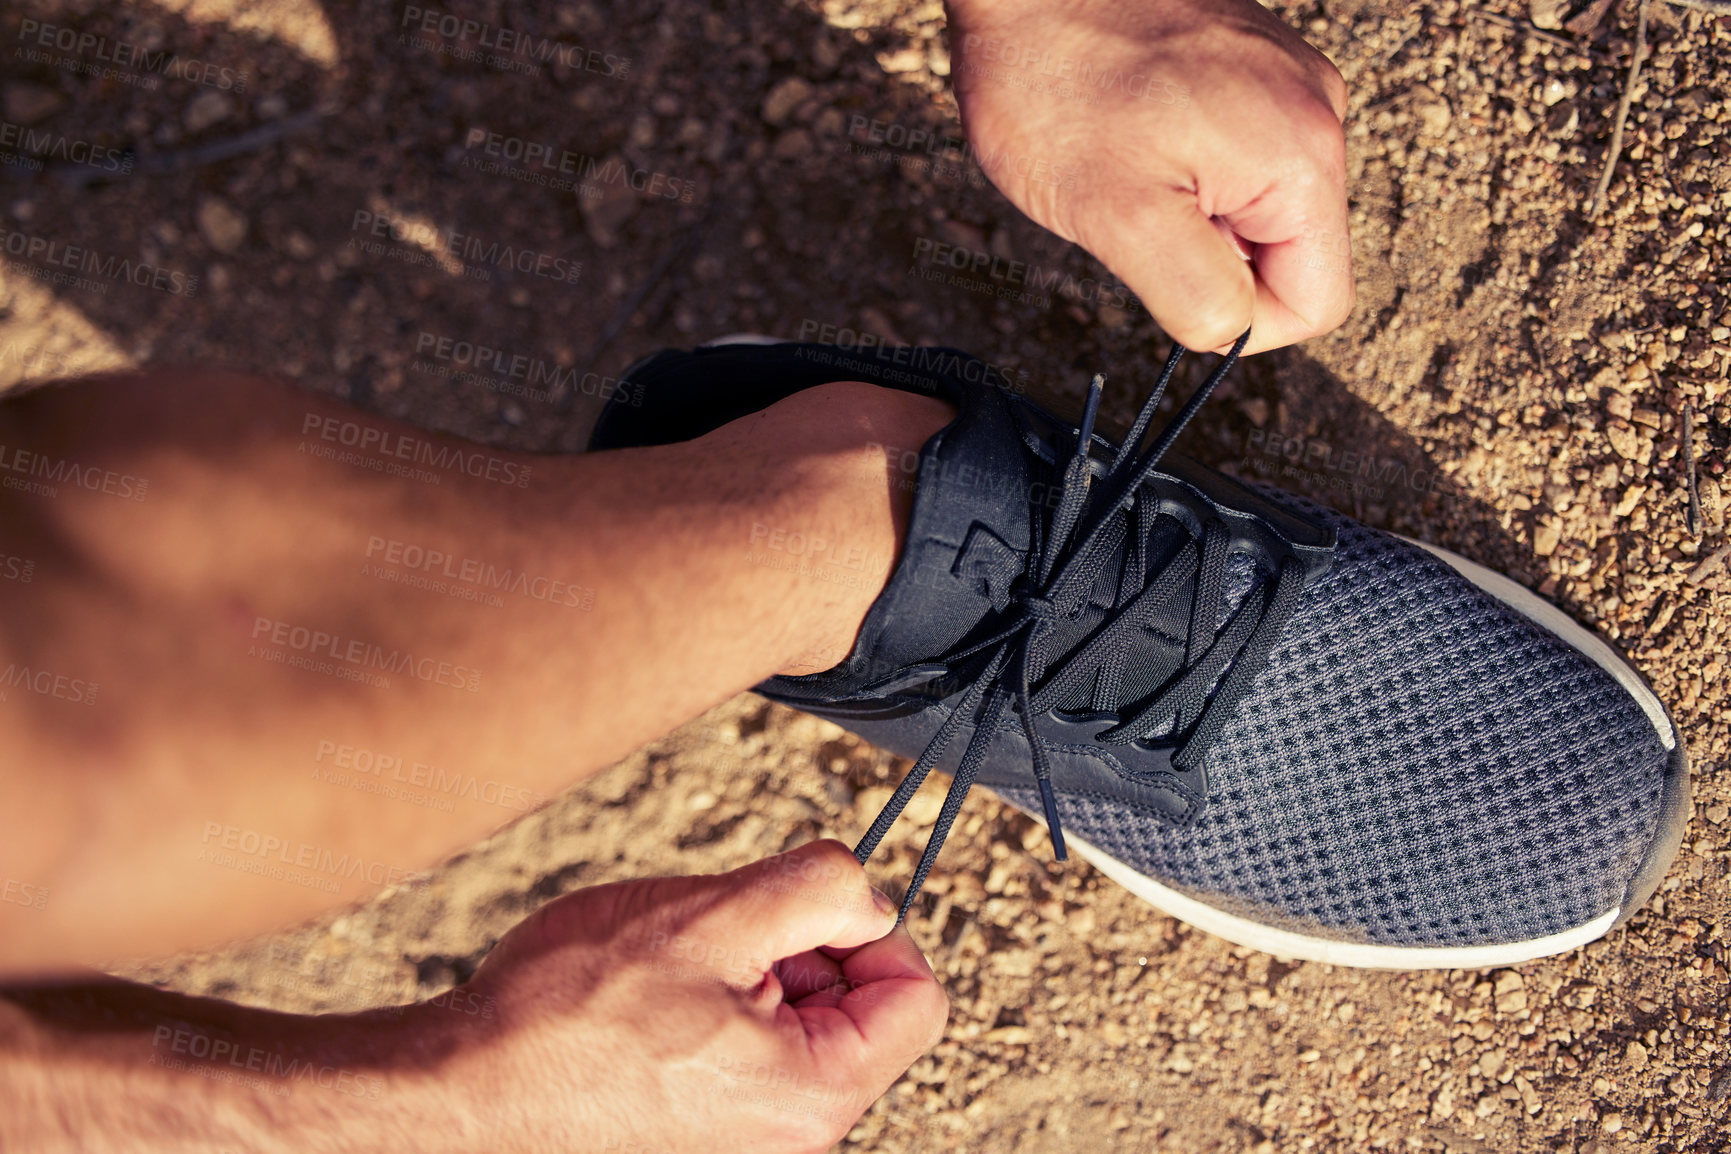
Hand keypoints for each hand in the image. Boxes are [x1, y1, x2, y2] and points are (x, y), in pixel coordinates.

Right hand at [443, 840, 948, 1152]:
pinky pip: (749, 1043)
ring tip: (674, 961)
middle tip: (722, 926)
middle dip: (803, 943)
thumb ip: (818, 888)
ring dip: (752, 964)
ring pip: (797, 1016)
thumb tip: (869, 886)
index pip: (917, 996)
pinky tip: (654, 991)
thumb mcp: (711, 917)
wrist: (458, 1089)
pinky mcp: (706, 1125)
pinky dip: (718, 996)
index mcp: (817, 1095)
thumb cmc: (566, 1016)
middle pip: (858, 1004)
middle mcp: (793, 1132)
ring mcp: (747, 1134)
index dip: (875, 925)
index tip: (810, 900)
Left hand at [946, 0, 1352, 353]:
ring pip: (1251, 206)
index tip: (1165, 281)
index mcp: (1302, 157)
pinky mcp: (1245, 62)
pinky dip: (1176, 164)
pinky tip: (1126, 130)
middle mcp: (1315, 112)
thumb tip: (1233, 333)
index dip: (1238, 325)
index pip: (1316, 303)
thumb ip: (1195, 295)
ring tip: (1123, 160)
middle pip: (1286, 254)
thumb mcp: (1117, 219)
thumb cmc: (1053, 77)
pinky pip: (1229, 155)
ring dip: (1185, 211)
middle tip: (1132, 206)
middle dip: (1205, 258)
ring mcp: (1282, 80)